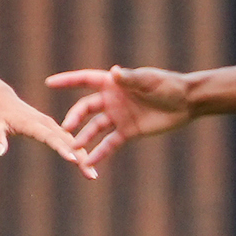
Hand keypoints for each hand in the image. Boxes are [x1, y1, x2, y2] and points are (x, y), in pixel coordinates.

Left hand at [0, 85, 95, 178]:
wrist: (1, 99)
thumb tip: (0, 152)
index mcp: (33, 123)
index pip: (50, 137)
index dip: (62, 148)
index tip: (74, 160)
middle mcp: (46, 123)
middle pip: (67, 141)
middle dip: (81, 157)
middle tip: (91, 174)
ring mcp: (51, 125)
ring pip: (71, 141)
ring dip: (83, 156)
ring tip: (93, 174)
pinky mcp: (52, 127)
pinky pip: (68, 140)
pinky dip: (78, 150)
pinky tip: (86, 164)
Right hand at [45, 65, 194, 165]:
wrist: (186, 103)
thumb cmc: (168, 86)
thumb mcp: (149, 81)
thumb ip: (130, 79)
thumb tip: (114, 72)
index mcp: (113, 83)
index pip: (85, 80)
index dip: (68, 81)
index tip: (49, 83)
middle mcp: (112, 100)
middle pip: (86, 109)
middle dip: (74, 118)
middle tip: (65, 129)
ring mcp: (118, 117)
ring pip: (94, 129)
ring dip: (84, 139)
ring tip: (73, 150)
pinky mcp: (127, 132)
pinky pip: (109, 144)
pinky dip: (99, 154)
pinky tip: (89, 163)